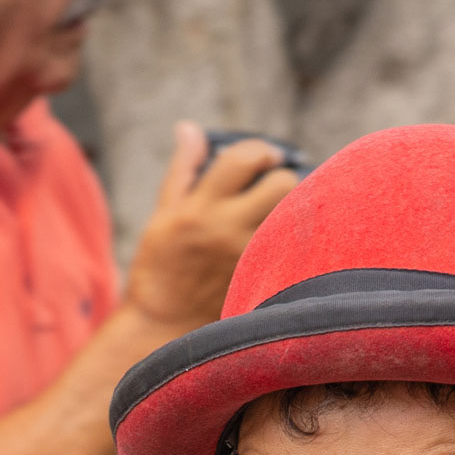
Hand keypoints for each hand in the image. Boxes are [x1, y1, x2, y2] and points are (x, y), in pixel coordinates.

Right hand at [123, 123, 298, 333]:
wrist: (162, 326)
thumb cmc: (160, 266)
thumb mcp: (163, 213)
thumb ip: (184, 169)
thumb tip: (190, 128)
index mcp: (199, 208)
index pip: (243, 158)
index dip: (260, 150)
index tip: (263, 156)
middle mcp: (226, 230)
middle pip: (281, 184)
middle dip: (281, 177)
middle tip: (273, 184)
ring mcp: (248, 258)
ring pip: (294, 217)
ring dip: (291, 207)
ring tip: (277, 213)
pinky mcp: (261, 281)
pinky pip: (292, 248)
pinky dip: (290, 238)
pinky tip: (279, 241)